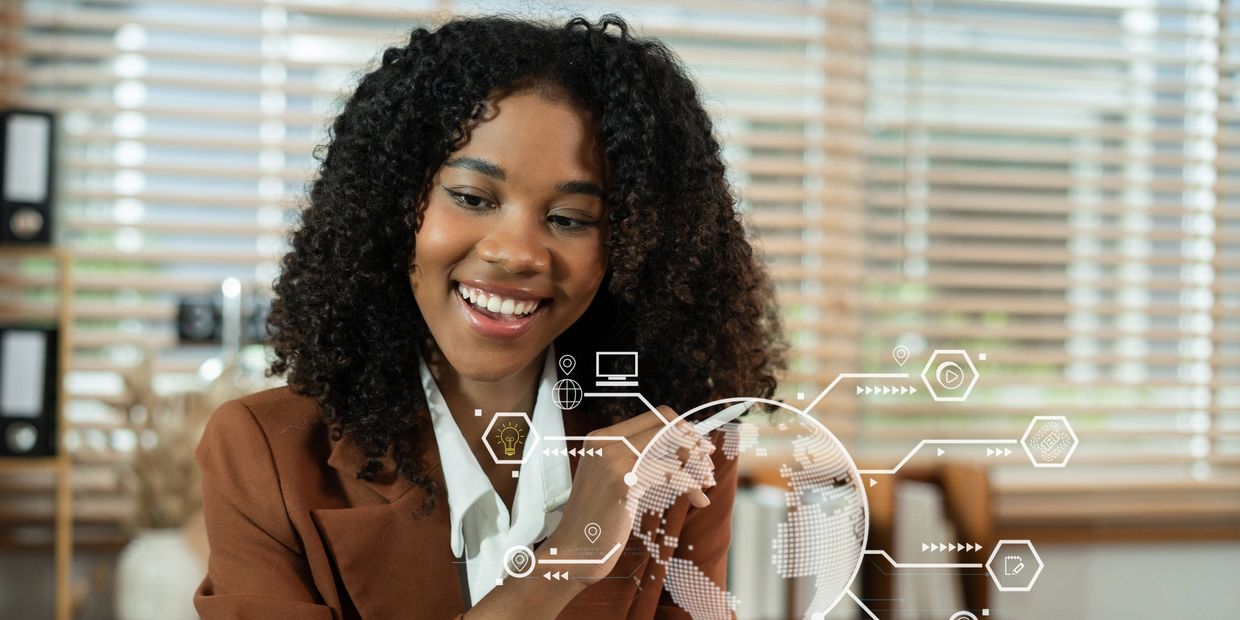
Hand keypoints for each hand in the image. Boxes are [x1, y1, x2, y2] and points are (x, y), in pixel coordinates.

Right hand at [538, 406, 717, 587]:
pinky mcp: (622, 482)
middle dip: (692, 442)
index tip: (698, 447)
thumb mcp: (612, 479)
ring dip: (695, 464)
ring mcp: (612, 459)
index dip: (682, 429)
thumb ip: (636, 458)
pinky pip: (670, 474)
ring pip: (670, 447)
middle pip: (665, 425)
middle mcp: (605, 441)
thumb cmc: (597, 520)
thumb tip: (680, 448)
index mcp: (601, 437)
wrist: (572, 552)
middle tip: (707, 463)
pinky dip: (690, 485)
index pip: (655, 417)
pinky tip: (700, 498)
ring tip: (706, 482)